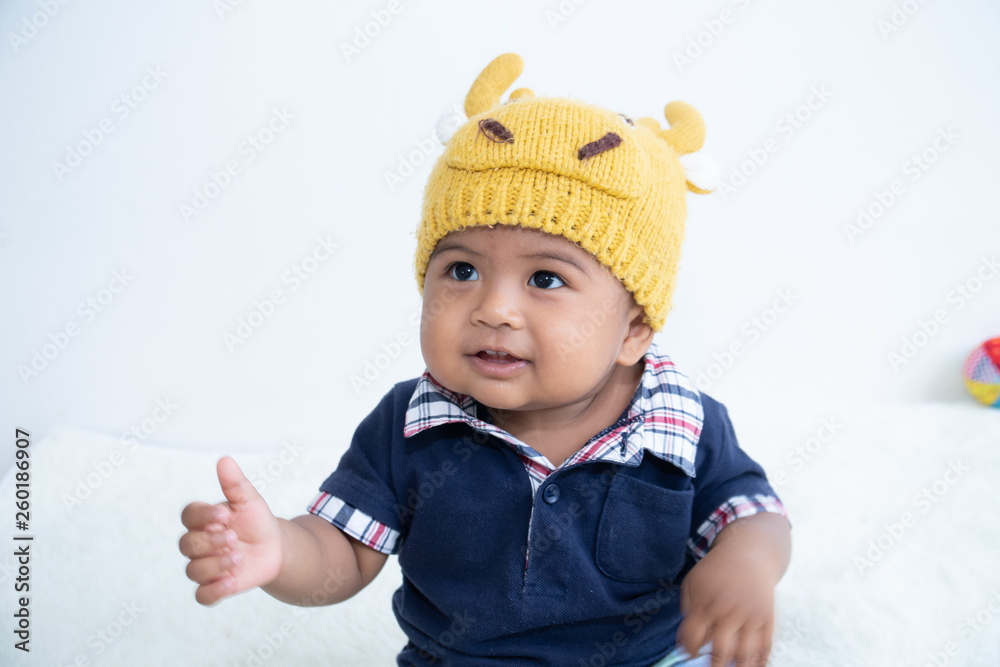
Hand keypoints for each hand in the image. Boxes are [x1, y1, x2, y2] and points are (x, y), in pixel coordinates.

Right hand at [179, 456, 284, 605]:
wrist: (275, 547)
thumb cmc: (257, 521)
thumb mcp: (249, 501)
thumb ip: (235, 483)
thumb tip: (224, 459)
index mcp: (204, 519)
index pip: (189, 516)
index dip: (202, 516)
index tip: (225, 514)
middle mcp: (199, 543)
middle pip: (187, 545)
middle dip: (210, 542)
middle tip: (233, 538)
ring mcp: (205, 566)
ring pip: (193, 571)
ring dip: (214, 565)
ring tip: (238, 557)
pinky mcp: (214, 586)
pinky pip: (202, 595)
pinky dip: (214, 591)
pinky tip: (232, 581)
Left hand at [674, 547, 775, 666]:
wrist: (749, 553)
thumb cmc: (716, 570)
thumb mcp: (693, 581)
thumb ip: (688, 607)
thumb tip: (689, 636)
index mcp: (706, 603)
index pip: (693, 637)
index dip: (689, 650)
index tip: (690, 653)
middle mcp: (729, 612)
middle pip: (720, 651)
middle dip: (713, 666)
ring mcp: (750, 617)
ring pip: (745, 655)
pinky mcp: (767, 619)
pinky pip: (765, 648)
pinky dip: (758, 663)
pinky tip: (750, 666)